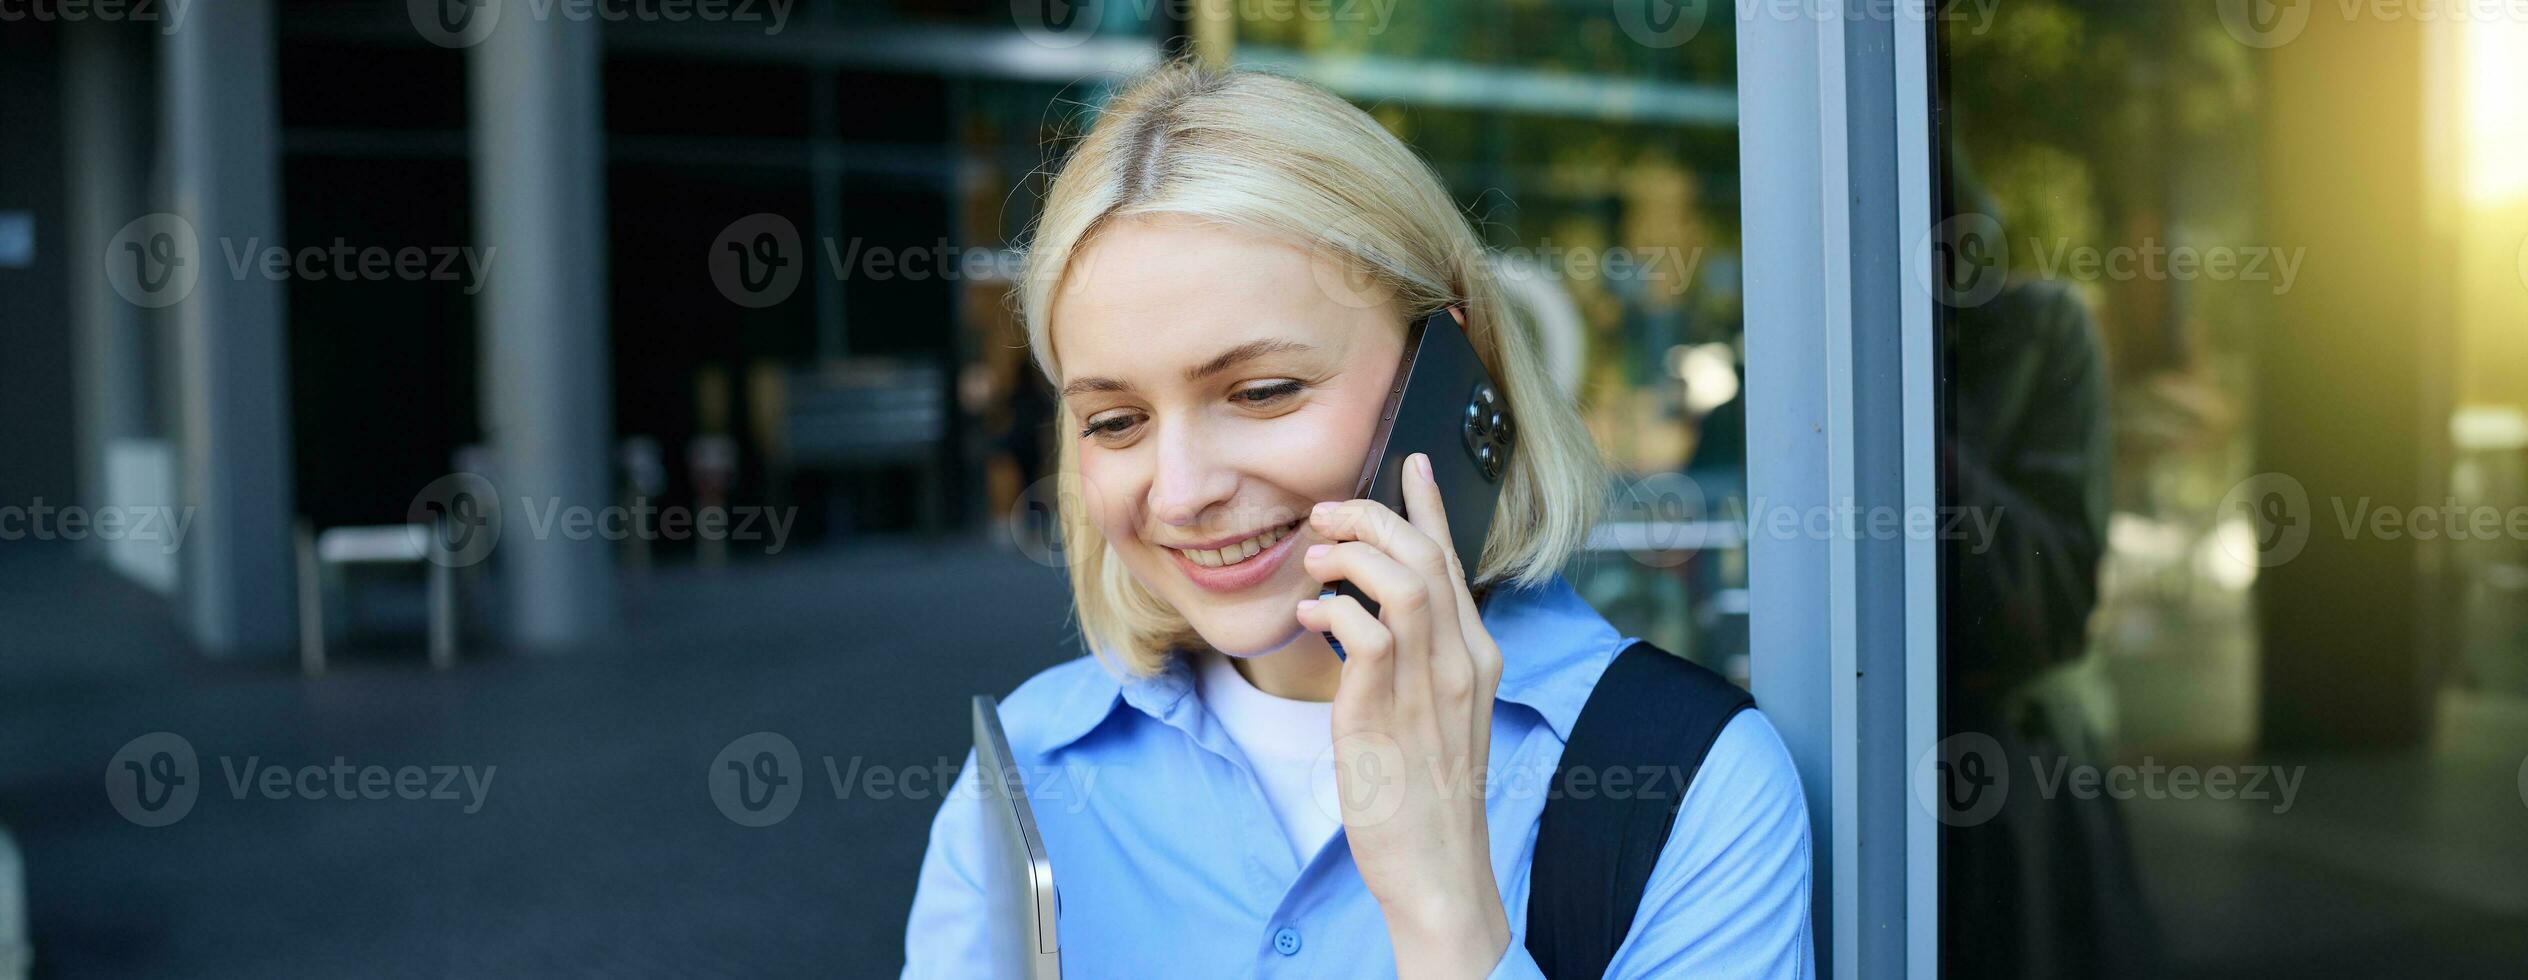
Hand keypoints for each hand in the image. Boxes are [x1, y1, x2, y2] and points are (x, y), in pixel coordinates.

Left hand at [1296, 451, 1511, 978]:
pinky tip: (1310, 614)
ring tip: (1317, 559)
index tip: (1409, 463)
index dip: (1428, 506)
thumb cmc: (1428, 794)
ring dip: (1354, 556)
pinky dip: (1334, 610)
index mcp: (1477, 657)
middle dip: (1373, 519)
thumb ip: (1418, 660)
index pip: (1453, 561)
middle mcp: (1462, 662)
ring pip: (1404, 581)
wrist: (1439, 869)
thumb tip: (1372, 615)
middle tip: (1327, 515)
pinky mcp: (1387, 714)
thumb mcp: (1436, 714)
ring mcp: (1429, 687)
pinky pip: (1367, 634)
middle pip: (1427, 556)